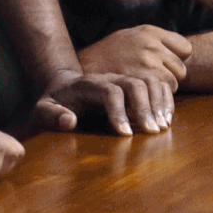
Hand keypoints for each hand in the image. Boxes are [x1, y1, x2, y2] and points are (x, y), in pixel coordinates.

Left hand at [21, 66, 172, 137]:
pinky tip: (167, 120)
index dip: (119, 111)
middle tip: (152, 132)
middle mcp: (110, 78)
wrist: (64, 88)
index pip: (110, 91)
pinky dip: (165, 100)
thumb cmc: (55, 103)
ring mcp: (124, 80)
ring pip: (149, 82)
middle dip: (145, 108)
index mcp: (88, 84)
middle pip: (134, 84)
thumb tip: (69, 121)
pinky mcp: (134, 86)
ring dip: (159, 103)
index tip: (125, 134)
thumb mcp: (44, 110)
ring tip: (163, 127)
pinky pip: (157, 86)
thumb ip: (52, 115)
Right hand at [81, 23, 192, 88]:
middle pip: (181, 68)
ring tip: (150, 88)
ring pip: (174, 83)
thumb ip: (158, 39)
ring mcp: (146, 64)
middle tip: (159, 80)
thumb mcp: (134, 34)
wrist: (87, 65)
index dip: (179, 57)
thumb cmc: (111, 51)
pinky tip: (146, 95)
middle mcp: (151, 46)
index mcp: (151, 32)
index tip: (168, 63)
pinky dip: (157, 98)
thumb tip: (187, 50)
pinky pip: (161, 93)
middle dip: (173, 76)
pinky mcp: (139, 82)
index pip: (185, 48)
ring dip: (166, 89)